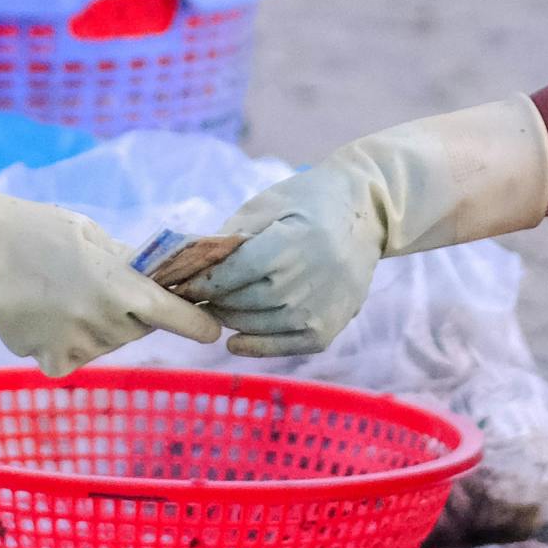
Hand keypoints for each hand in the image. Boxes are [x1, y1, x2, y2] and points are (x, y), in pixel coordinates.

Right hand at [0, 161, 217, 374]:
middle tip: (95, 284)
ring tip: (59, 293)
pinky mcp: (48, 359)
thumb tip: (153, 284)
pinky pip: (69, 358)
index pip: (175, 314)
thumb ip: (124, 263)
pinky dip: (61, 343)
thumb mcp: (91, 236)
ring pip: (103, 343)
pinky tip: (40, 316)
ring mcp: (75, 344)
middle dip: (128, 311)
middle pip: (134, 327)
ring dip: (94, 326)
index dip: (198, 324)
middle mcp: (104, 321)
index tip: (214, 331)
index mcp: (120, 285)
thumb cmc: (34, 230)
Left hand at [181, 97, 547, 356]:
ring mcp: (320, 308)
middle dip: (211, 299)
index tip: (179, 282)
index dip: (199, 281)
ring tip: (218, 306)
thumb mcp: (266, 205)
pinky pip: (284, 345)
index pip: (229, 275)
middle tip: (194, 295)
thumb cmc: (308, 201)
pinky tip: (236, 340)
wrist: (368, 212)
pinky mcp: (329, 327)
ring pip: (256, 325)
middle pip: (239, 303)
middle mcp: (306, 281)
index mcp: (289, 243)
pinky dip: (257, 345)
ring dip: (230, 319)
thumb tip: (187, 266)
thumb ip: (229, 237)